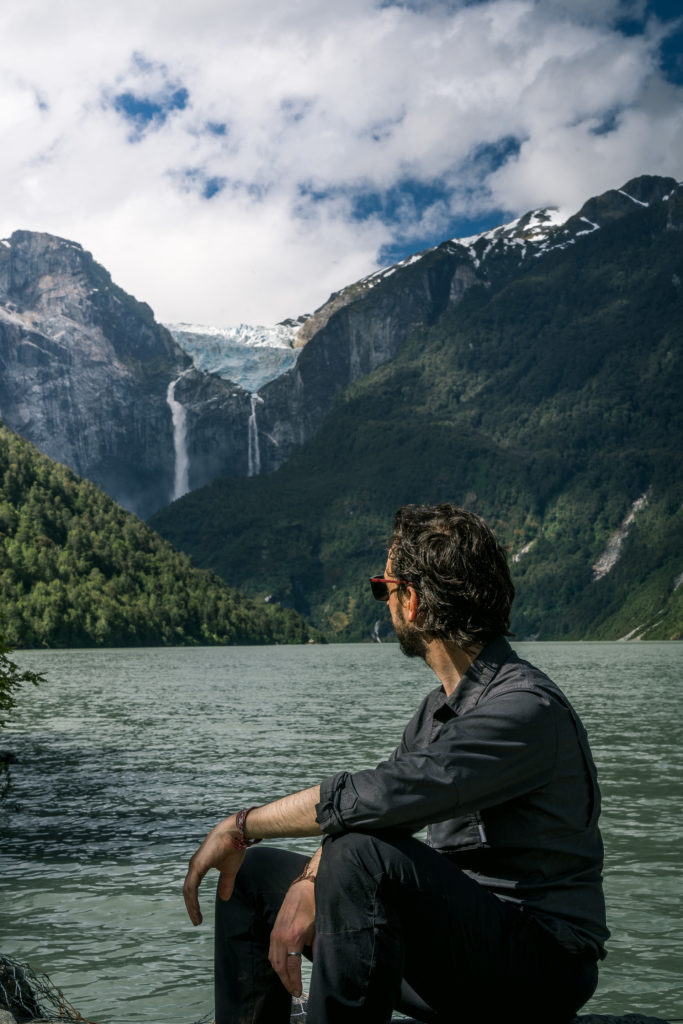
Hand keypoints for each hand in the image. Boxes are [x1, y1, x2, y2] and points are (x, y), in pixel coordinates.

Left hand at [183, 816, 243, 925]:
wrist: (236, 832)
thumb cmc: (233, 847)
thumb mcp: (230, 870)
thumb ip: (226, 883)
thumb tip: (224, 899)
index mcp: (200, 866)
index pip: (193, 887)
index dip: (194, 901)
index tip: (198, 915)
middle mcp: (195, 866)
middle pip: (188, 890)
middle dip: (191, 906)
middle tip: (196, 921)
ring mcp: (195, 865)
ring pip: (188, 890)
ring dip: (191, 906)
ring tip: (196, 919)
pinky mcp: (197, 865)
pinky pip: (191, 886)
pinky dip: (192, 899)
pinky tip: (195, 909)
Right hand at [268, 878, 315, 996]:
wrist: (303, 888)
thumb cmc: (313, 906)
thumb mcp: (319, 928)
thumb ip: (317, 947)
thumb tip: (318, 963)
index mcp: (294, 937)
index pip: (292, 966)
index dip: (295, 981)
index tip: (298, 991)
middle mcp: (281, 937)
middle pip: (280, 967)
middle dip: (286, 982)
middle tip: (294, 991)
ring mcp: (275, 934)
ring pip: (273, 961)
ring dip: (280, 974)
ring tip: (289, 982)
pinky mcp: (273, 931)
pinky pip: (271, 952)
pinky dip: (276, 963)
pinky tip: (283, 968)